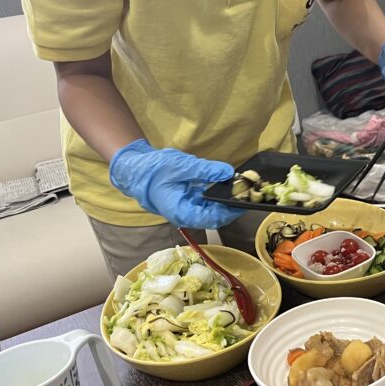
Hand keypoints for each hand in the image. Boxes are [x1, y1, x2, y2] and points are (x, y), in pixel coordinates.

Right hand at [109, 139, 243, 228]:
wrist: (136, 169)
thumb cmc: (154, 170)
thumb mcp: (181, 166)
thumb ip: (206, 170)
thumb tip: (228, 172)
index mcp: (180, 212)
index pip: (211, 219)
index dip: (229, 212)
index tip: (244, 201)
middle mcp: (185, 215)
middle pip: (215, 217)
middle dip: (232, 207)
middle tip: (248, 193)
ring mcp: (188, 209)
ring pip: (213, 211)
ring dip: (227, 202)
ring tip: (242, 189)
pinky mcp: (190, 202)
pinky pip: (208, 203)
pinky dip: (219, 196)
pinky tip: (229, 186)